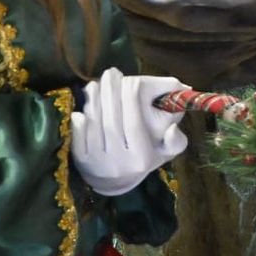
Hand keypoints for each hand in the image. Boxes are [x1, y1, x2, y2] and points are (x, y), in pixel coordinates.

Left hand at [70, 68, 189, 196]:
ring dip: (94, 103)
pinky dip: (79, 124)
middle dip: (111, 95)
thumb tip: (172, 128)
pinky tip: (81, 109)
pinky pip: (79, 141)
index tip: (131, 80)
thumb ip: (176, 140)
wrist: (118, 181)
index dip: (131, 101)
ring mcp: (99, 164)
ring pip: (96, 129)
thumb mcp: (166, 151)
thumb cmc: (145, 156)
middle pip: (113, 124)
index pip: (134, 125)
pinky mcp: (83, 163)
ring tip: (96, 84)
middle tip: (111, 73)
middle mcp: (120, 163)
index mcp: (142, 158)